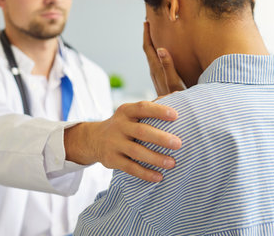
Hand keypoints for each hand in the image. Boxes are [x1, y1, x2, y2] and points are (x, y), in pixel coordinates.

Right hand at [64, 101, 181, 181]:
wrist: (94, 139)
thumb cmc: (124, 124)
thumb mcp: (132, 112)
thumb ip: (153, 106)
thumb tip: (179, 96)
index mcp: (126, 111)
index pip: (142, 108)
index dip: (159, 111)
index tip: (176, 115)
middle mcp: (119, 126)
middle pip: (141, 131)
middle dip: (161, 138)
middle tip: (178, 144)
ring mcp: (114, 143)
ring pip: (136, 152)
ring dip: (155, 158)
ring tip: (172, 163)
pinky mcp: (112, 160)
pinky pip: (130, 168)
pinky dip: (145, 173)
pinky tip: (158, 177)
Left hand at [143, 22, 185, 96]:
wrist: (175, 118)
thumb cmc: (177, 100)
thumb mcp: (174, 83)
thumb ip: (168, 66)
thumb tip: (161, 49)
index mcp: (156, 70)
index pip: (148, 48)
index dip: (146, 34)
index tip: (146, 21)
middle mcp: (154, 73)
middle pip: (148, 52)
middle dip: (148, 37)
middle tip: (148, 23)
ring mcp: (158, 79)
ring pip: (152, 58)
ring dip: (152, 46)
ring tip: (154, 35)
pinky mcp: (162, 83)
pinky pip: (157, 64)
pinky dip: (158, 55)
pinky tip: (161, 55)